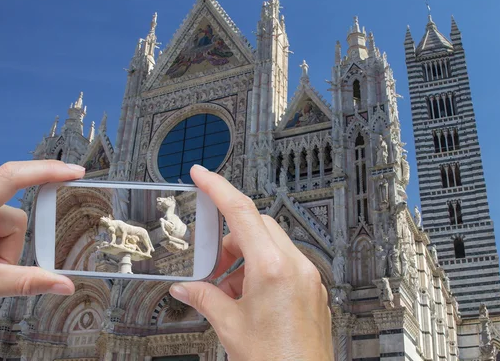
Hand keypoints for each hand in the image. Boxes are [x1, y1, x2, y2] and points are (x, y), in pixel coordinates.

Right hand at [169, 165, 331, 360]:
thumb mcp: (229, 326)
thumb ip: (204, 298)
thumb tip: (187, 287)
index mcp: (272, 268)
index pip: (240, 211)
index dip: (217, 187)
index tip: (202, 174)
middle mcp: (295, 266)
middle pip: (257, 225)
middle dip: (229, 236)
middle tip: (211, 259)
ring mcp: (307, 277)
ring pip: (270, 243)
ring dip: (244, 256)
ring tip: (227, 287)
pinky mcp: (312, 289)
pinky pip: (283, 263)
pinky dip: (260, 269)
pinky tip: (246, 295)